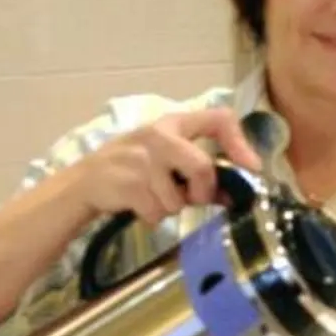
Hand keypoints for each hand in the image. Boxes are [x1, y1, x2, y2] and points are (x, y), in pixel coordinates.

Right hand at [72, 107, 261, 226]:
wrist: (84, 181)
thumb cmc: (134, 168)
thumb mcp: (165, 157)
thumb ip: (198, 169)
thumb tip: (232, 194)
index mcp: (173, 123)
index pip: (218, 118)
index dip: (240, 142)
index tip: (251, 168)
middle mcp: (158, 134)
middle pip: (202, 168)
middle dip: (202, 192)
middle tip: (191, 198)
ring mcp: (141, 159)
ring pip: (178, 199)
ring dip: (170, 208)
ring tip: (153, 197)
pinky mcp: (128, 183)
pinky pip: (157, 212)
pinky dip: (152, 217)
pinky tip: (138, 205)